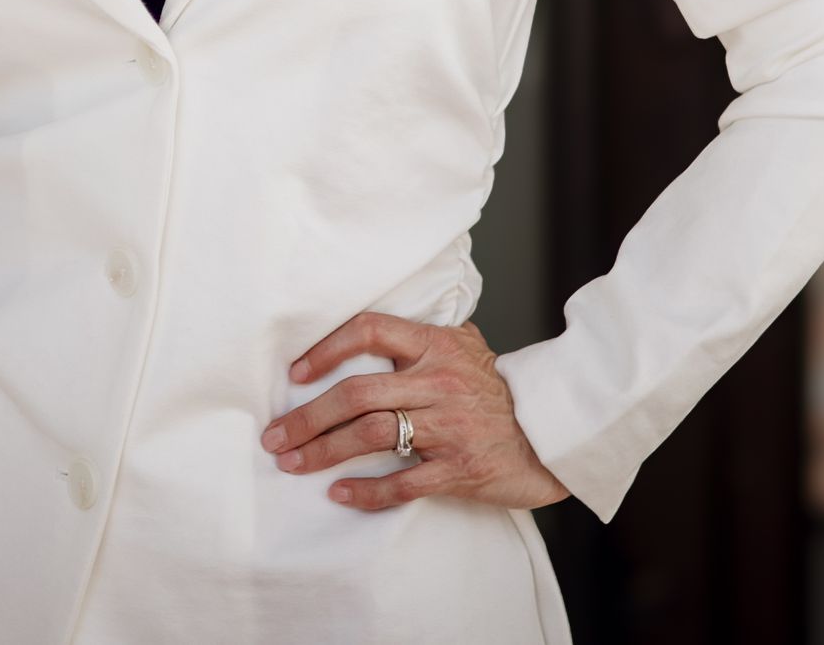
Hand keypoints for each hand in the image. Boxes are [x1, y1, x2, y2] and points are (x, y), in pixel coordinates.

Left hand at [259, 311, 571, 512]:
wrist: (548, 434)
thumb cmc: (496, 391)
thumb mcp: (465, 347)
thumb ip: (421, 337)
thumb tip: (370, 330)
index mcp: (436, 345)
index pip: (370, 330)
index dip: (327, 348)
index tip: (296, 372)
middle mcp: (439, 381)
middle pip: (358, 393)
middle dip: (307, 416)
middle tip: (275, 435)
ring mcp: (449, 426)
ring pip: (371, 436)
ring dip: (324, 451)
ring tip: (292, 462)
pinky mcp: (459, 468)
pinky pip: (402, 482)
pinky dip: (366, 491)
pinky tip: (338, 492)